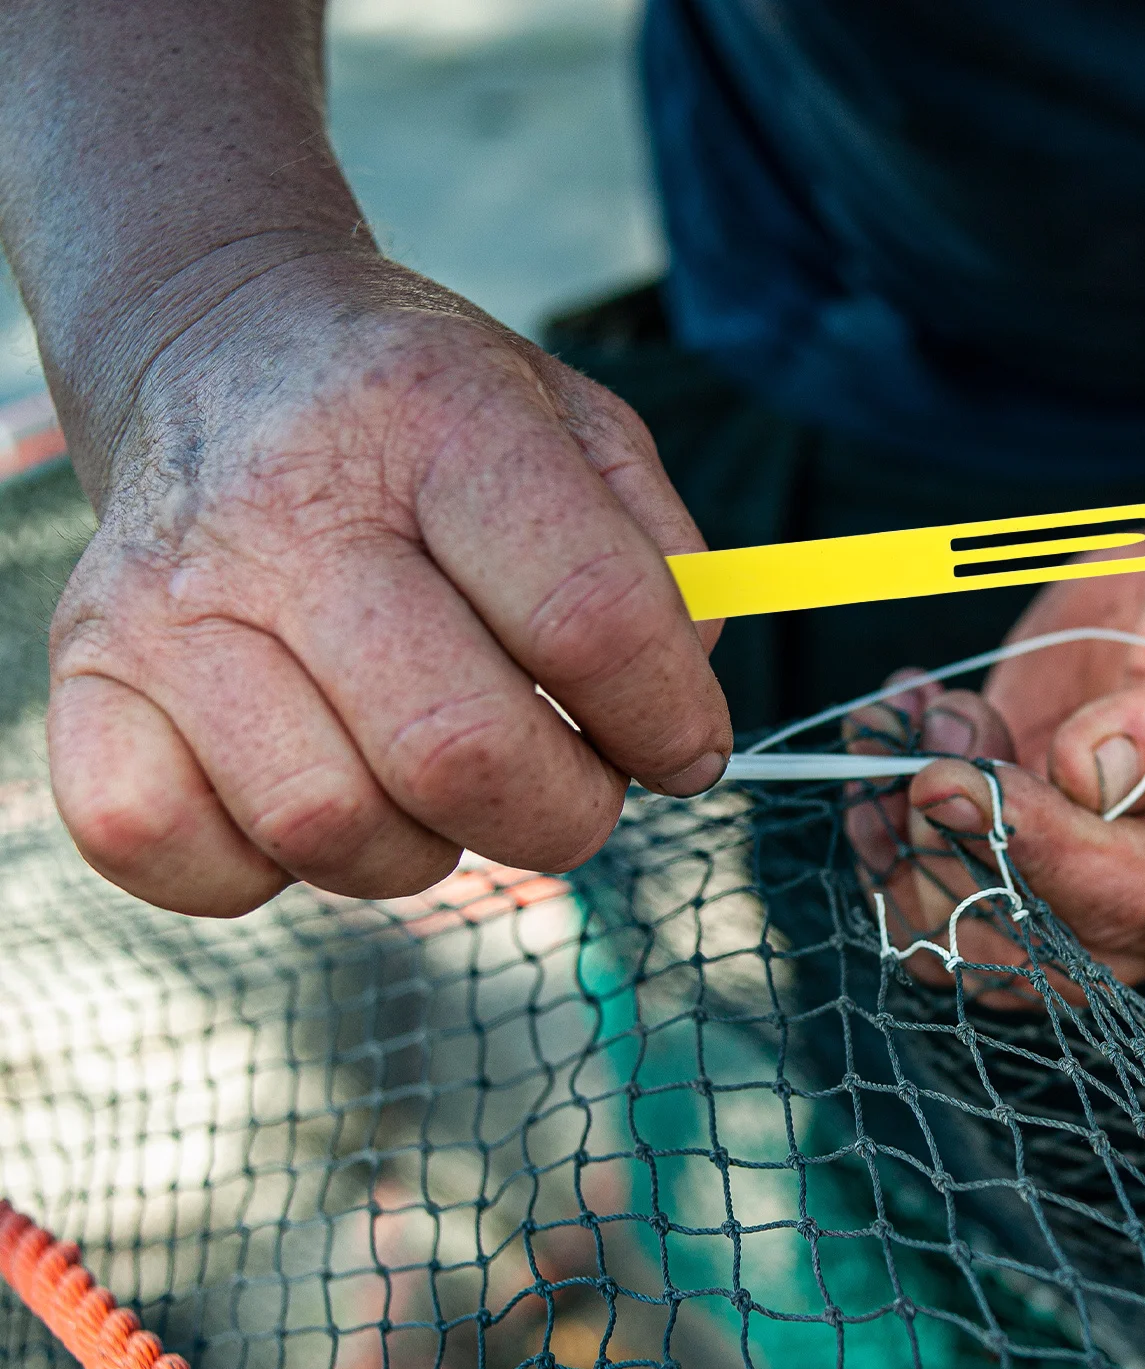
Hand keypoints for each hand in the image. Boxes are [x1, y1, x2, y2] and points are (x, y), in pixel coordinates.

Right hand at [48, 252, 730, 915]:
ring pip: (331, 826)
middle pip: (462, 752)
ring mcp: (169, 600)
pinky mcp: (89, 680)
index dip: (669, 720)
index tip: (685, 748)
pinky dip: (265, 870)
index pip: (589, 619)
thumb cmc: (423, 420)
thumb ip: (663, 557)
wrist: (221, 351)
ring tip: (436, 776)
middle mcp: (287, 507)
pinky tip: (316, 788)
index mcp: (437, 422)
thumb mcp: (576, 423)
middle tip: (576, 788)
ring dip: (427, 844)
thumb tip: (682, 702)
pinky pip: (173, 853)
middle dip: (565, 813)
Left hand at [847, 523, 1144, 985]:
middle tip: (931, 754)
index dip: (1037, 856)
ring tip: (911, 719)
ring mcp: (1061, 872)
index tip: (966, 784)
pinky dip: (880, 795)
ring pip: (946, 917)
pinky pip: (916, 856)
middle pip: (1019, 949)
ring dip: (898, 827)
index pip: (1125, 909)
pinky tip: (894, 716)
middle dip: (950, 855)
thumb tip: (1091, 774)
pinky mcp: (1000, 830)